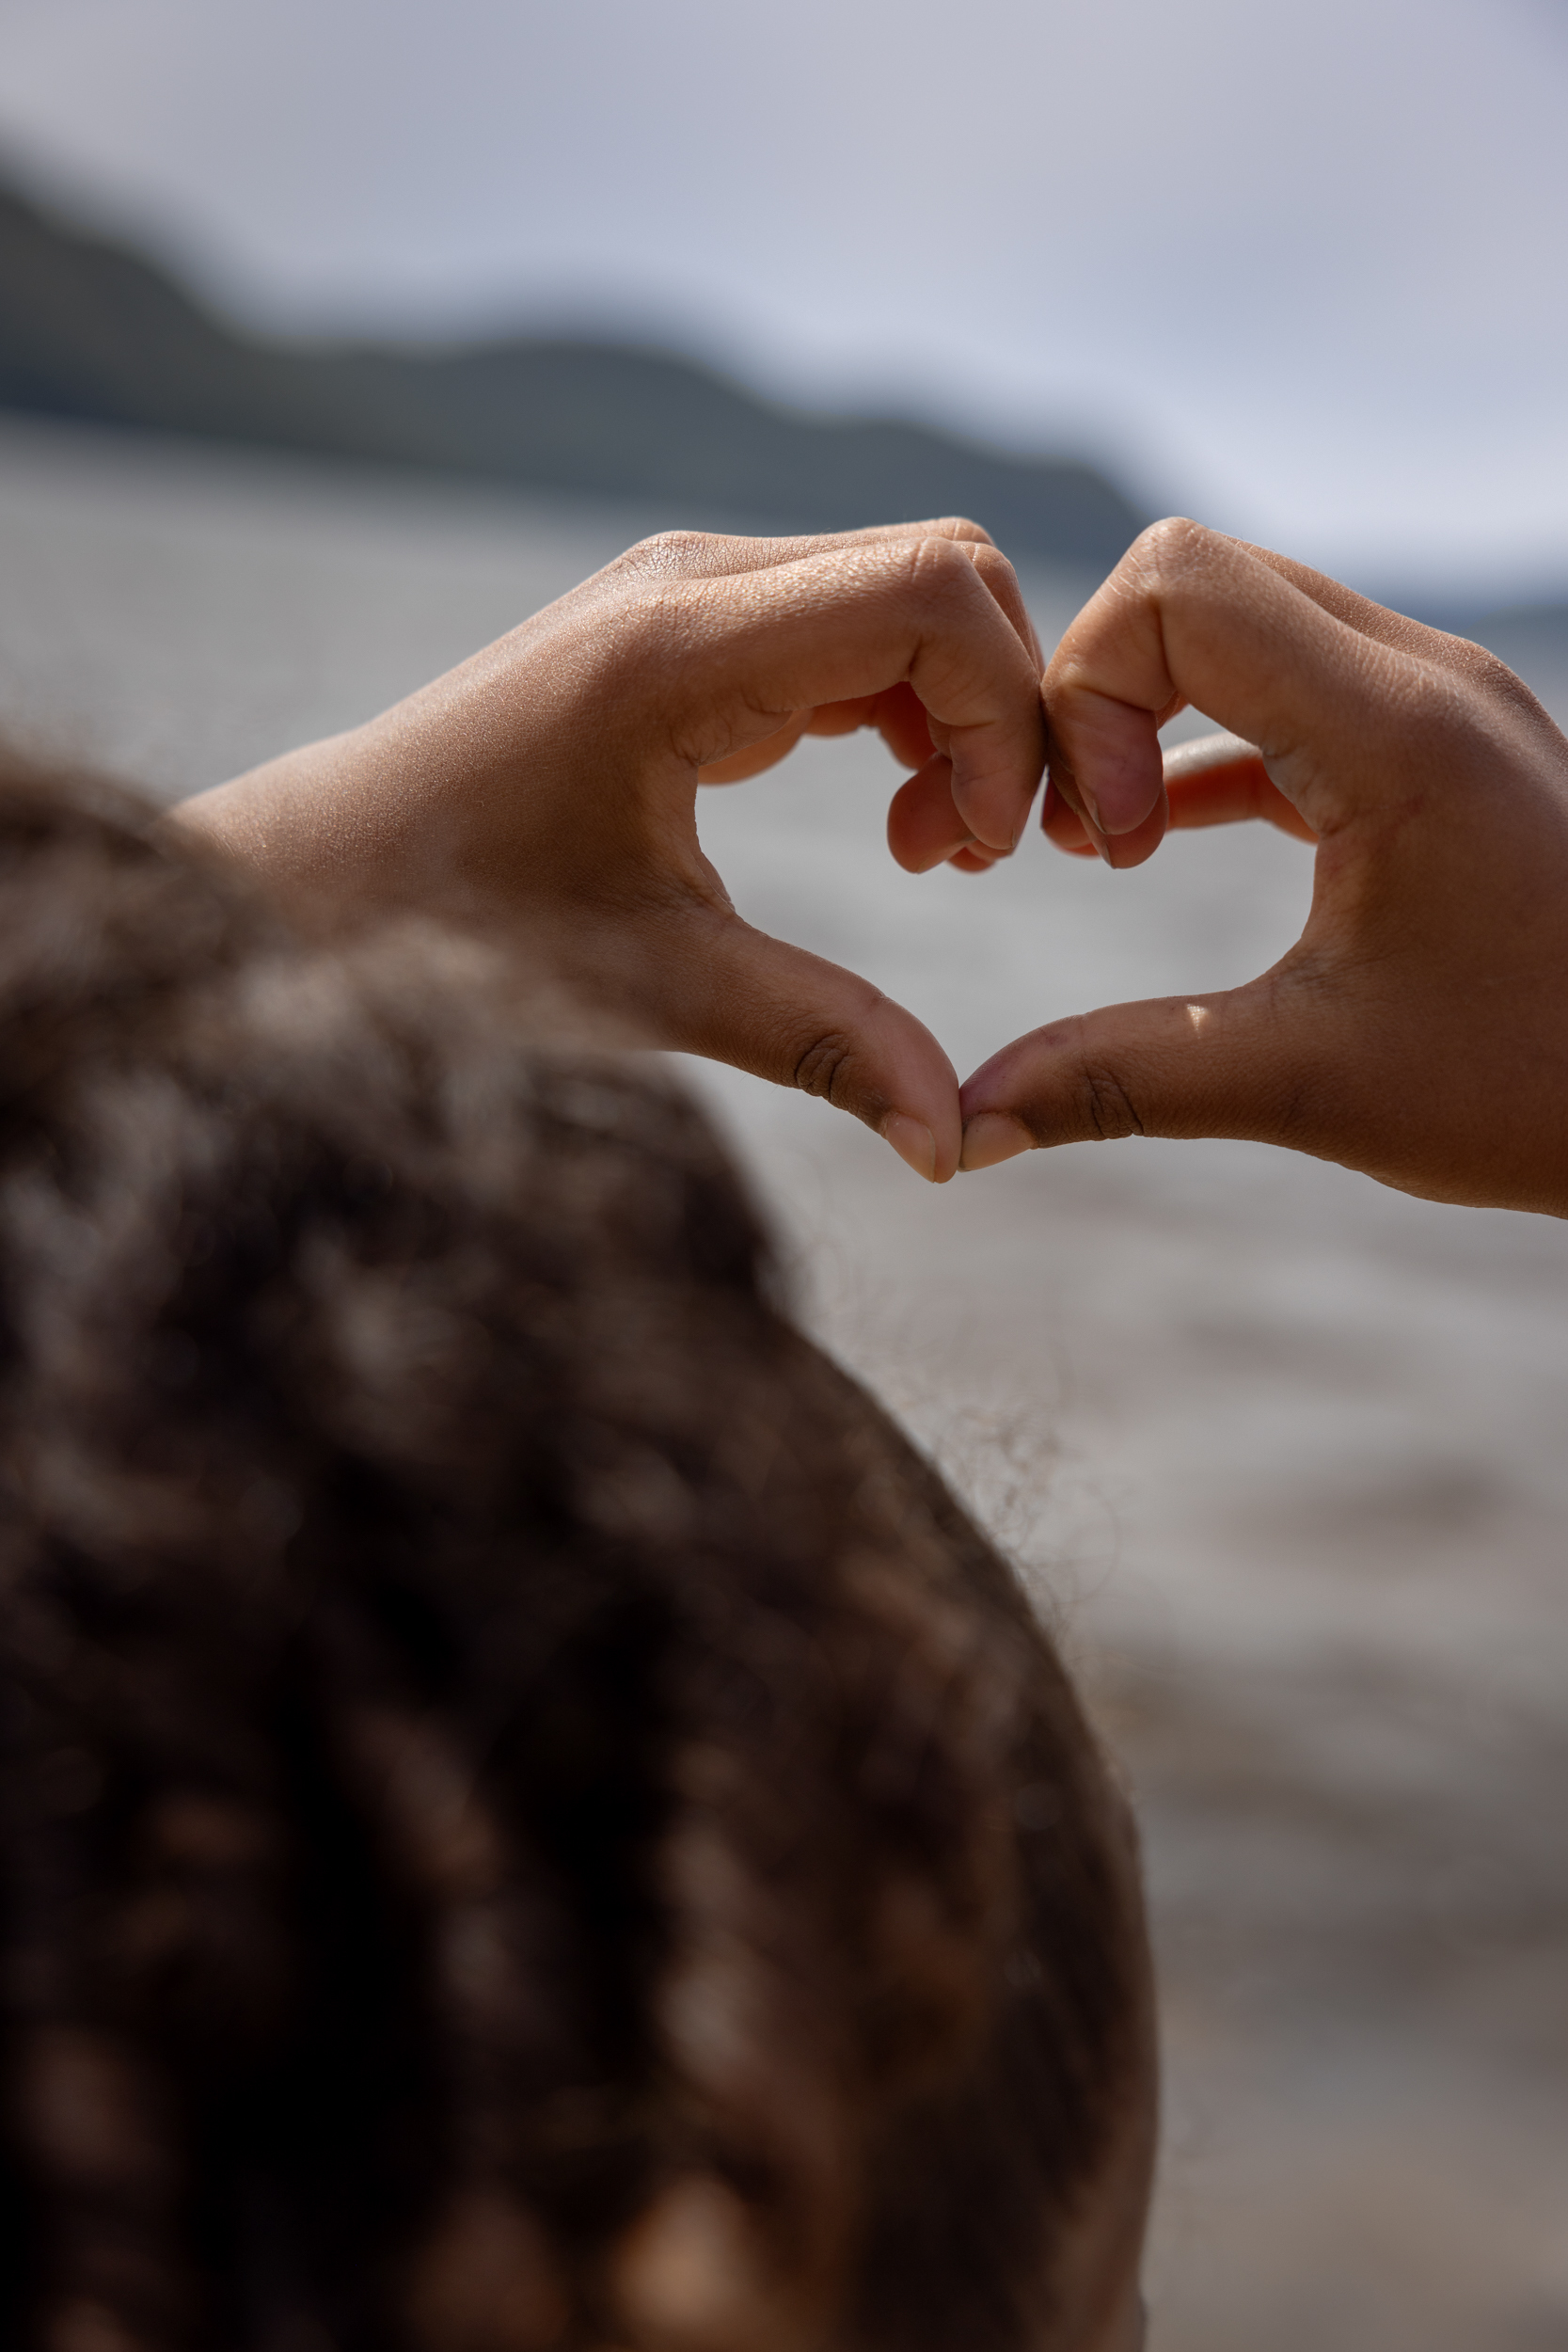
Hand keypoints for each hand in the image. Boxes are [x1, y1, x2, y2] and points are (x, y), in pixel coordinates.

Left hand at [168, 523, 1045, 1181]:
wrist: (323, 878)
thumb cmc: (460, 931)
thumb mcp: (654, 990)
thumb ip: (822, 1043)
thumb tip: (954, 1148)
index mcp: (679, 648)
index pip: (932, 597)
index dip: (1008, 718)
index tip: (988, 852)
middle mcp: (693, 583)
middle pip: (944, 572)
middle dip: (1003, 711)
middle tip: (976, 858)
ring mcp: (691, 592)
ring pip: (907, 595)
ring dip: (958, 718)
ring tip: (932, 855)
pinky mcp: (689, 626)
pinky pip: (851, 628)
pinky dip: (905, 717)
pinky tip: (893, 828)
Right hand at [959, 519, 1567, 1215]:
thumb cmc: (1540, 1087)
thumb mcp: (1313, 1086)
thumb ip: (1122, 1081)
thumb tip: (966, 1126)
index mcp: (1396, 730)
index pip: (1175, 588)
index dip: (1084, 700)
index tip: (1096, 847)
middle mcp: (1422, 678)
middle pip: (1195, 577)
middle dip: (1096, 696)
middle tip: (1079, 840)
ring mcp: (1437, 701)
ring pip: (1239, 622)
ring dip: (1145, 716)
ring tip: (1109, 849)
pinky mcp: (1436, 745)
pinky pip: (1284, 688)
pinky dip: (1202, 745)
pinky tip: (1157, 846)